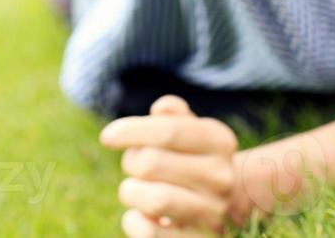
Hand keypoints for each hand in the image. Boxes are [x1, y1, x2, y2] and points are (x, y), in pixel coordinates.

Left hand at [99, 95, 241, 235]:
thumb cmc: (194, 159)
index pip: (168, 131)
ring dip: (132, 192)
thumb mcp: (191, 132)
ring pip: (153, 200)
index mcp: (220, 141)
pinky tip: (140, 215)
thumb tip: (161, 109)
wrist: (227, 207)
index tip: (107, 137)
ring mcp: (214, 214)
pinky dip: (134, 222)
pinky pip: (149, 233)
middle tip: (136, 165)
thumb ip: (174, 116)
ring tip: (139, 190)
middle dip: (131, 162)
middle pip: (151, 163)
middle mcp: (222, 177)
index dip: (130, 131)